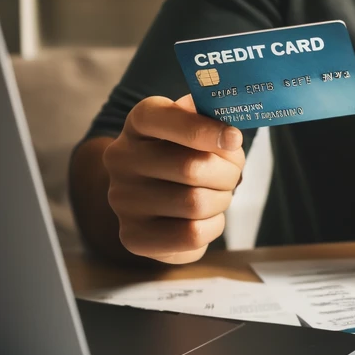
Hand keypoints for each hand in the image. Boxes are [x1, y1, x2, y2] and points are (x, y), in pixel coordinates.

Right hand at [102, 95, 244, 263]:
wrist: (159, 193)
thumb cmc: (189, 152)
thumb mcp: (200, 124)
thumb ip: (214, 118)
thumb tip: (229, 136)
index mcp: (139, 123)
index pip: (163, 118)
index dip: (203, 130)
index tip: (234, 139)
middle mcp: (121, 159)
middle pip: (192, 168)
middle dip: (227, 174)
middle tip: (232, 174)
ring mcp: (122, 200)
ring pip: (195, 204)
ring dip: (222, 200)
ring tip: (218, 194)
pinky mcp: (132, 237)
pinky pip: (191, 235)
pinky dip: (213, 226)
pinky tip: (207, 218)